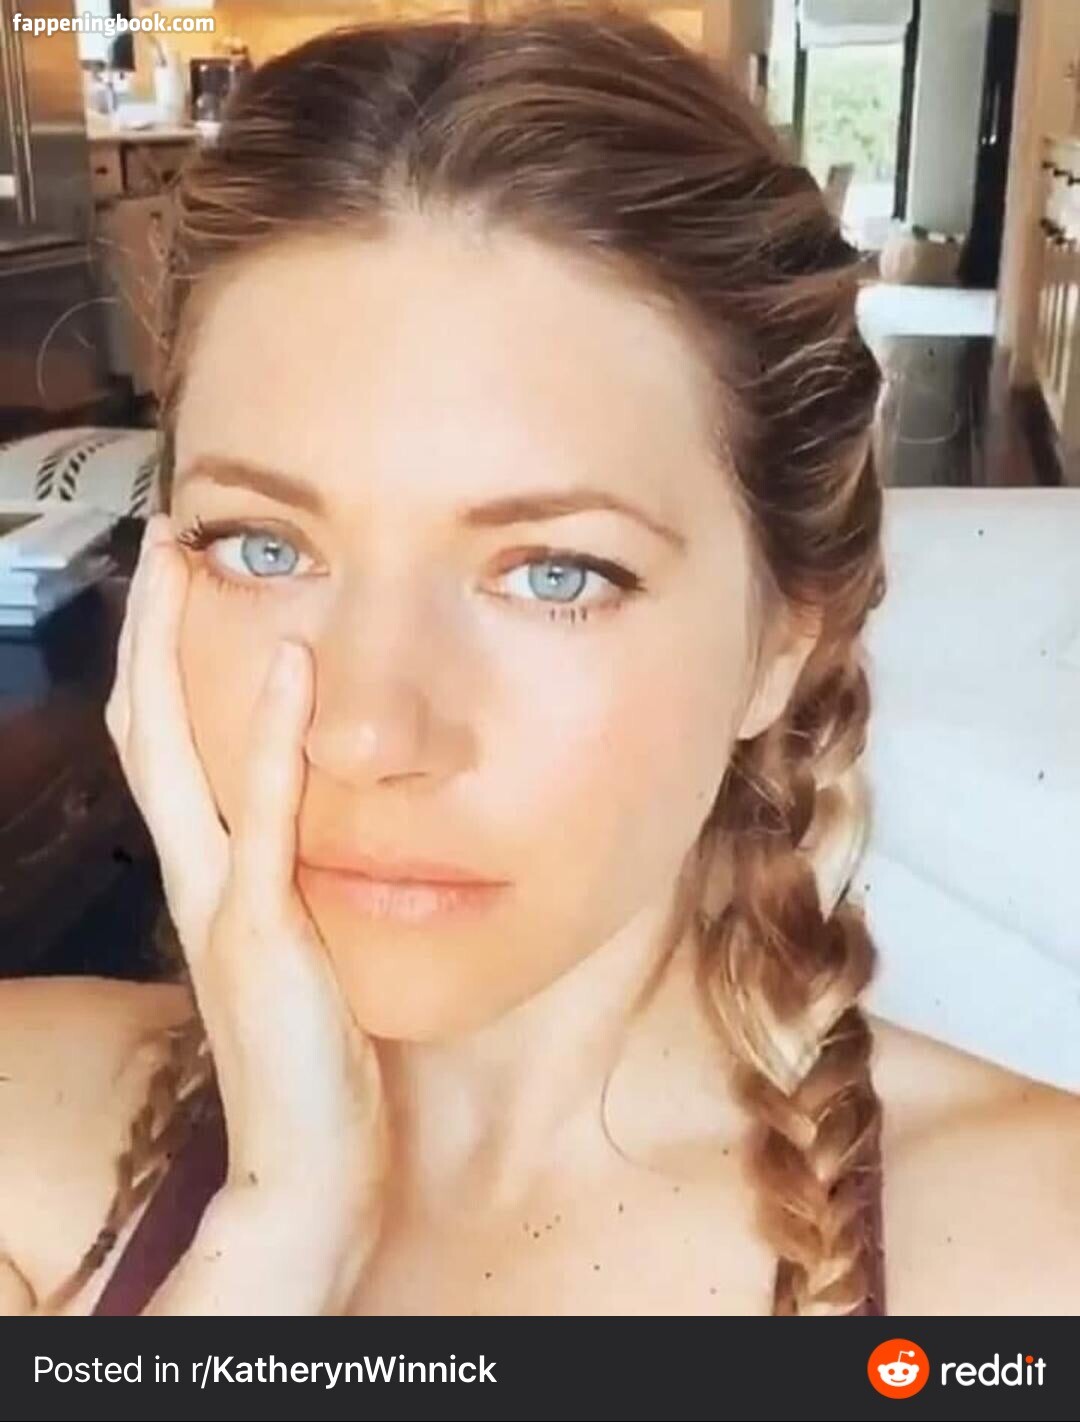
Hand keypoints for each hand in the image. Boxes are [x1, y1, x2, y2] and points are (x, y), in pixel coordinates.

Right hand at [105, 514, 386, 1265]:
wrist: (306, 1162)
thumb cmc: (312, 1057)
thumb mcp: (295, 946)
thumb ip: (288, 883)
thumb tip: (312, 821)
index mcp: (207, 874)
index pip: (164, 749)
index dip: (158, 665)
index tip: (180, 584)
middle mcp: (195, 875)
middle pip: (145, 730)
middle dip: (148, 633)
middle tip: (163, 541)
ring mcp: (221, 901)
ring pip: (175, 757)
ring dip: (176, 654)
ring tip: (188, 562)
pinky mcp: (263, 933)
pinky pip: (264, 820)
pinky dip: (273, 740)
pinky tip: (290, 663)